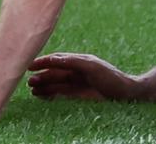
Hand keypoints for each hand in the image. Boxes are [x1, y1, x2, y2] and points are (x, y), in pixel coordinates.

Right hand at [27, 53, 147, 100]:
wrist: (126, 95)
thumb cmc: (111, 78)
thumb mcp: (91, 66)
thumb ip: (73, 62)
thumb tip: (54, 59)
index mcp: (81, 61)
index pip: (58, 59)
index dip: (44, 61)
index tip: (30, 65)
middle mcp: (78, 71)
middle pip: (55, 72)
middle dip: (42, 75)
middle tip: (28, 81)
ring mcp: (78, 83)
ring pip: (56, 83)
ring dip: (44, 85)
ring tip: (32, 89)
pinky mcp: (79, 95)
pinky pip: (61, 93)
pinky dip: (50, 94)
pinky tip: (41, 96)